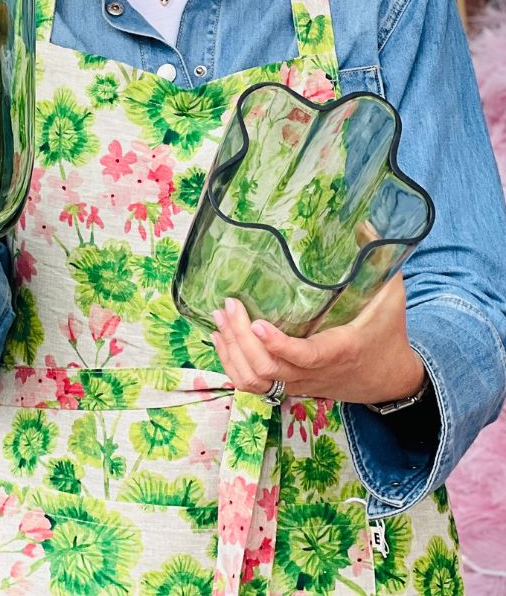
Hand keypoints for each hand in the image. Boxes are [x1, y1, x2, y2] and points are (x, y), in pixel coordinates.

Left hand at [211, 274, 426, 405]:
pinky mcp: (292, 387)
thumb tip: (363, 222)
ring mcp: (301, 383)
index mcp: (341, 349)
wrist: (391, 381)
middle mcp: (316, 372)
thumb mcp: (392, 298)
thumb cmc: (389, 334)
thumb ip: (379, 261)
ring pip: (258, 381)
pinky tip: (221, 340)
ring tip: (219, 319)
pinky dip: (234, 366)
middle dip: (242, 339)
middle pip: (270, 369)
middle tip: (228, 306)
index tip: (257, 322)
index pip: (306, 356)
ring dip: (233, 352)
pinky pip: (256, 387)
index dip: (279, 344)